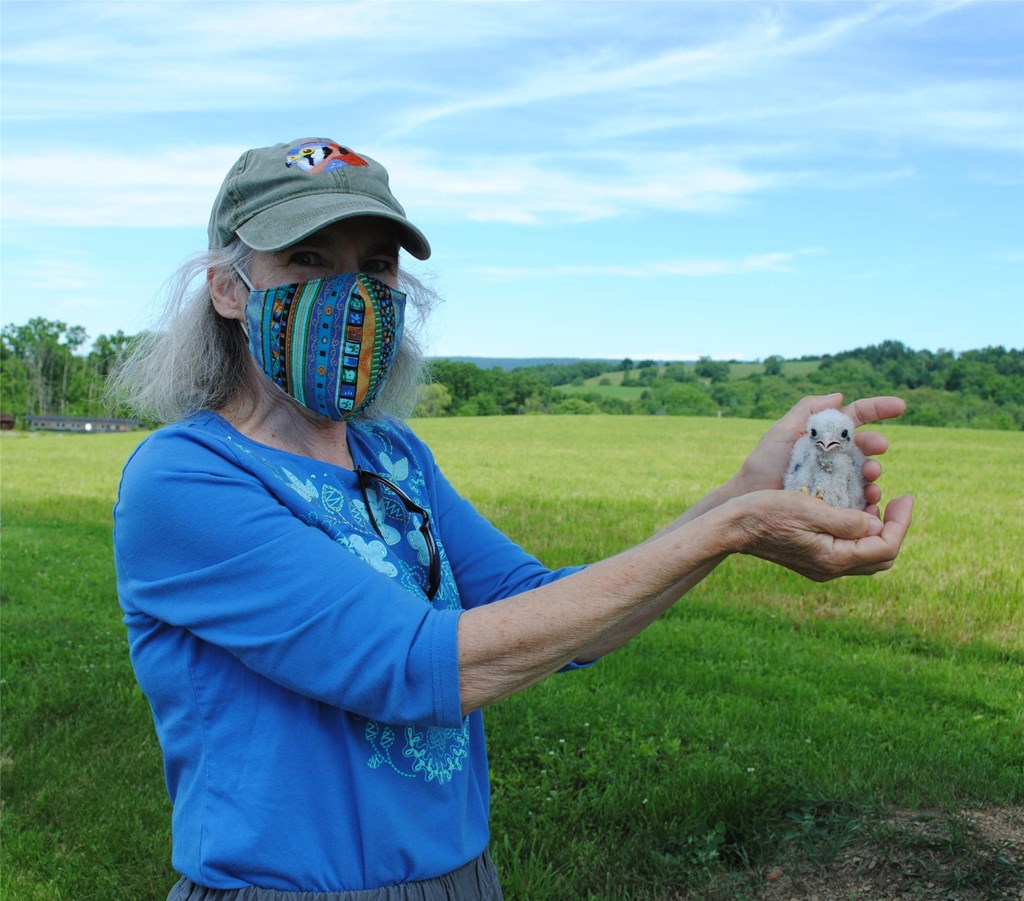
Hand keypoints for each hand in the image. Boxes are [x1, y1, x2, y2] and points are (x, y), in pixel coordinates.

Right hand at [729, 489, 913, 581]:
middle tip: (895, 501)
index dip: (902, 522)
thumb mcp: (811, 509)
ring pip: (866, 555)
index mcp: (834, 559)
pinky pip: (848, 551)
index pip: (886, 547)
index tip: (906, 496)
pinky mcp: (812, 560)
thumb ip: (849, 521)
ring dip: (877, 529)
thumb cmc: (768, 512)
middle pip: (881, 556)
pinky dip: (859, 533)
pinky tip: (852, 511)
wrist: (735, 526)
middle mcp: (831, 569)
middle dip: (894, 528)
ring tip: (874, 501)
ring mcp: (821, 567)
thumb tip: (878, 525)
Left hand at [735, 393, 906, 515]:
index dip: (879, 409)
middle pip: (865, 446)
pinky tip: (870, 499)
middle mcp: (835, 455)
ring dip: (874, 472)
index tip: (900, 406)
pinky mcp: (836, 501)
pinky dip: (869, 498)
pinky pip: (859, 498)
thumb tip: (839, 395)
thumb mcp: (782, 432)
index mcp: (825, 434)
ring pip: (866, 473)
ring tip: (871, 475)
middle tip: (879, 447)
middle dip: (876, 444)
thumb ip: (807, 410)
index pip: (857, 416)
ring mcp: (837, 479)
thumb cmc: (763, 464)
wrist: (749, 500)